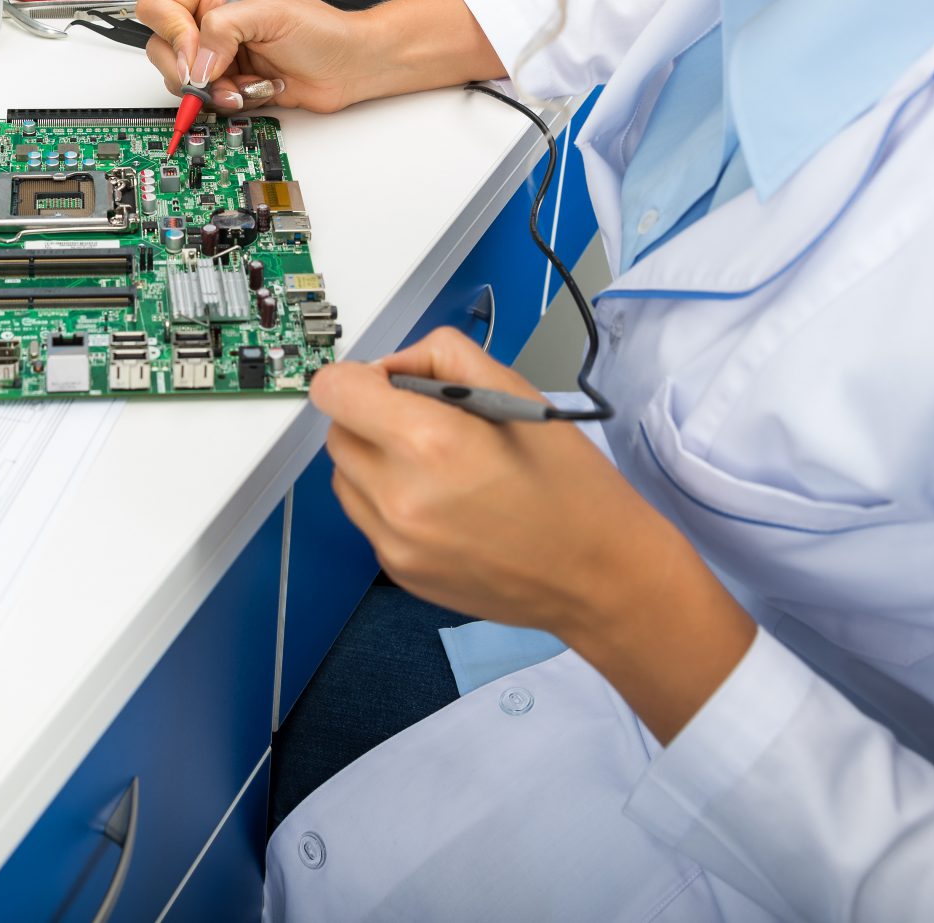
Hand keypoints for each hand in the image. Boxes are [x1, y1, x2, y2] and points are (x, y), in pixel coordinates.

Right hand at [136, 0, 374, 113]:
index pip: (160, 7)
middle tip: (215, 78)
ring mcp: (218, 56)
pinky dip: (229, 102)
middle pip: (162, 49)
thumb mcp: (271, 14)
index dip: (172, 33)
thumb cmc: (322, 31)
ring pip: (181, 81)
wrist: (348, 67)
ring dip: (214, 90)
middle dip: (189, 71)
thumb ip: (224, 28)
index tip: (196, 55)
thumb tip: (196, 61)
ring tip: (246, 86)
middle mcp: (211, 22)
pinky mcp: (229, 84)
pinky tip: (256, 91)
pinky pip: (207, 101)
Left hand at [312, 329, 648, 632]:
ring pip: (346, 477)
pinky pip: (369, 518)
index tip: (391, 385)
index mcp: (429, 441)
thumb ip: (441, 358)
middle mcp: (399, 496)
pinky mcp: (399, 572)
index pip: (334, 390)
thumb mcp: (514, 389)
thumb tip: (391, 367)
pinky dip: (391, 503)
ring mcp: (395, 542)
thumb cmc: (570, 483)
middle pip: (337, 432)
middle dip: (370, 418)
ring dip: (376, 462)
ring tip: (438, 467)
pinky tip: (445, 506)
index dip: (360, 378)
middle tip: (427, 424)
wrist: (599, 574)